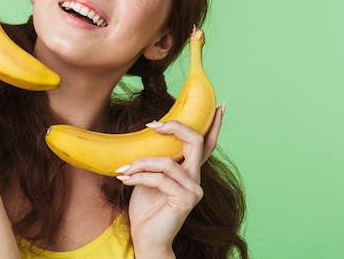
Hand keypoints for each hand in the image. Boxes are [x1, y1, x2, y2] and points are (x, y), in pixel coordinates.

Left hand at [117, 105, 224, 256]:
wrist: (146, 238)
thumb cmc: (146, 207)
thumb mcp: (150, 176)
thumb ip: (157, 159)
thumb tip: (151, 133)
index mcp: (190, 171)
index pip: (206, 144)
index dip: (214, 125)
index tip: (220, 106)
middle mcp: (196, 178)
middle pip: (195, 142)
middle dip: (174, 128)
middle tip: (151, 125)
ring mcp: (193, 190)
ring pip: (167, 162)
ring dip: (141, 163)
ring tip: (123, 169)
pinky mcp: (184, 200)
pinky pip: (159, 179)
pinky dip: (138, 177)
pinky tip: (125, 180)